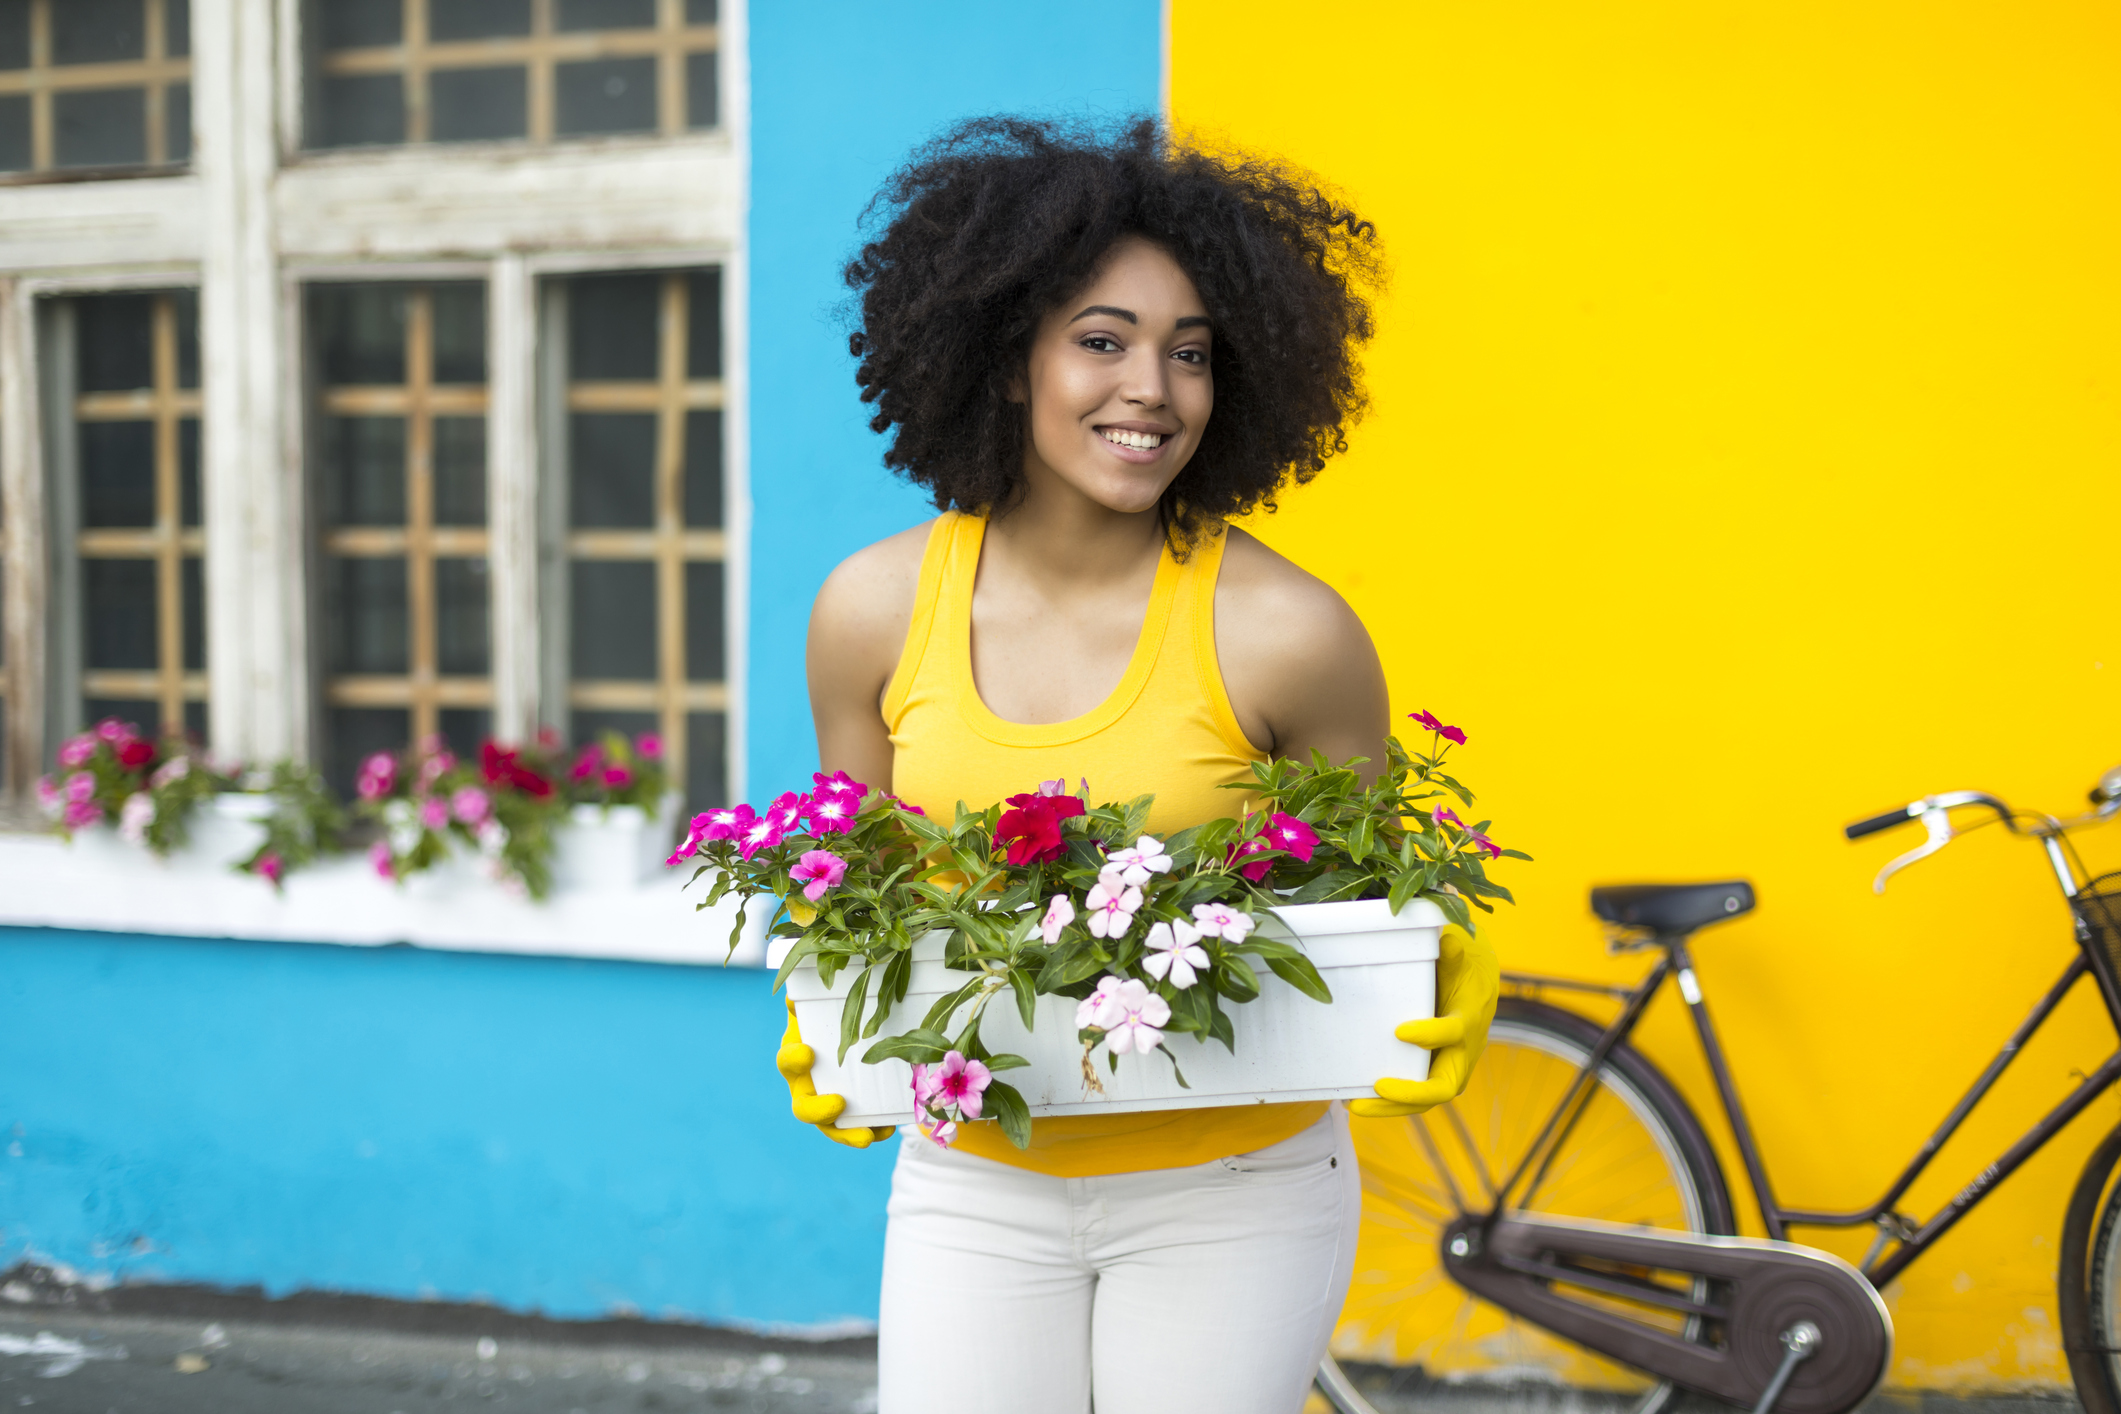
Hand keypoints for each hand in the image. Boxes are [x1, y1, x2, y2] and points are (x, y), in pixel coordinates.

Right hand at [777, 1001, 895, 1147]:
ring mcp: (827, 1104)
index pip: (787, 1061)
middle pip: (804, 1108)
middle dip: (819, 1111)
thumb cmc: (825, 1021)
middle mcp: (807, 1087)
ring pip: (831, 1127)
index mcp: (796, 1059)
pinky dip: (874, 1130)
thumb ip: (807, 1001)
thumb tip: (795, 997)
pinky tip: (888, 1129)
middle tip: (838, 1105)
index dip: (794, 1059)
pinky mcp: (851, 1113)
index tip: (808, 1053)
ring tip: (868, 1137)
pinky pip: (858, 1127)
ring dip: (848, 1134)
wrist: (841, 1035)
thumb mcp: (817, 1007)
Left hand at [1349, 925, 1499, 1117]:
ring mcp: (1448, 1067)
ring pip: (1424, 1100)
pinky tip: (1353, 1099)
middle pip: (1443, 1086)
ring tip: (1353, 1104)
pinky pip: (1412, 1096)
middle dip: (1410, 1093)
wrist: (1478, 987)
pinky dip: (1386, 1103)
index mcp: (1469, 1020)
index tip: (1400, 1031)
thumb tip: (1447, 937)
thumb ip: (1453, 952)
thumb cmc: (1463, 968)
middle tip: (1377, 1086)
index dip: (1431, 1035)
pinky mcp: (1432, 1073)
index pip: (1454, 1034)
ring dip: (1390, 1107)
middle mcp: (1463, 1052)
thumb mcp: (1462, 956)